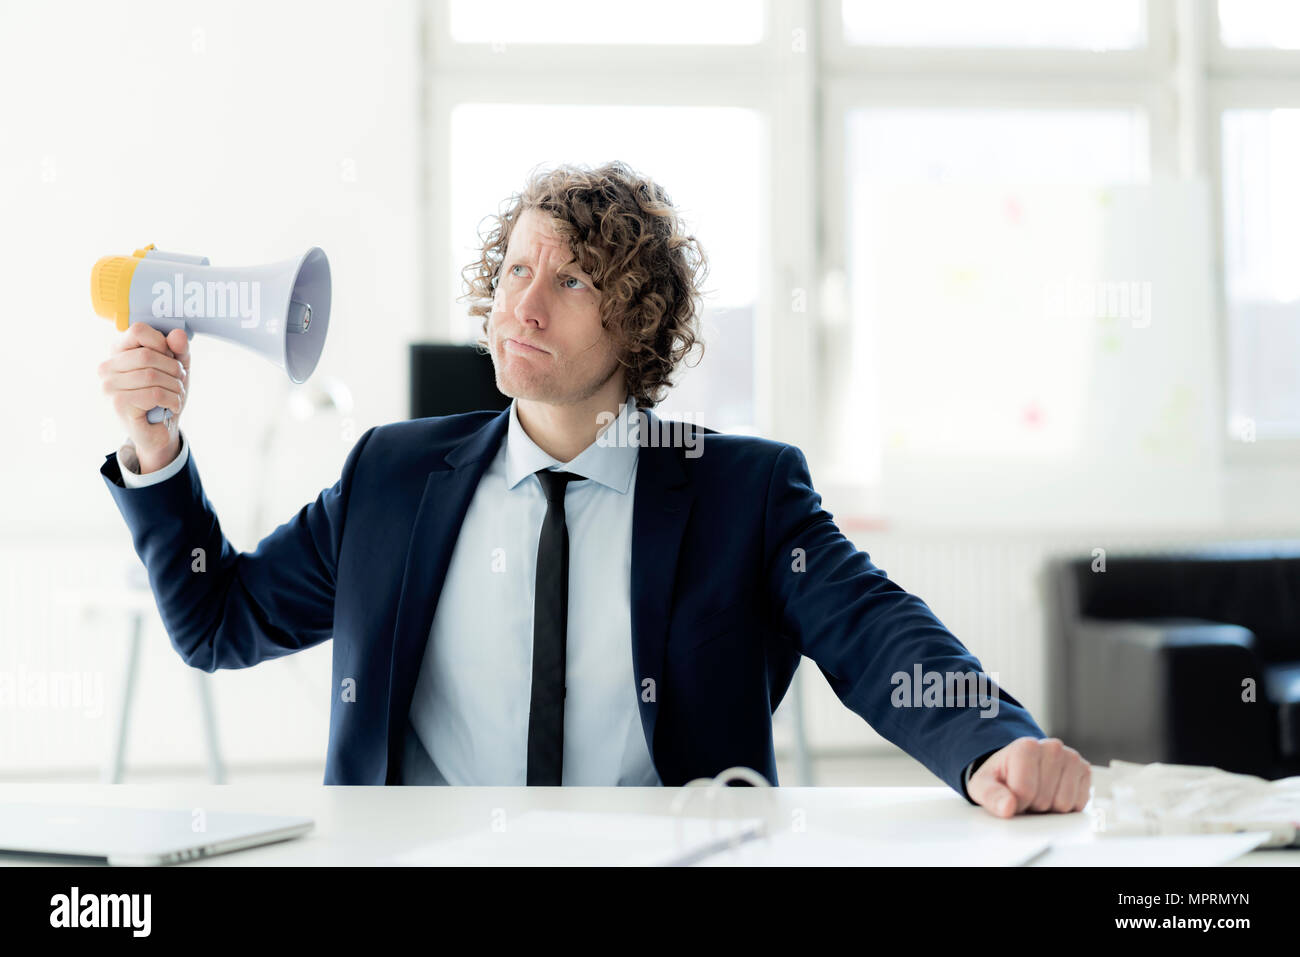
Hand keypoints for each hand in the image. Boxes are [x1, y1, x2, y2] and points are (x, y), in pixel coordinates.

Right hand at [98, 324, 189, 471]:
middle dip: (173, 369)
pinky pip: (154, 394)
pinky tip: (172, 406)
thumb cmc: (164, 395)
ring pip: (152, 375)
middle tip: (179, 381)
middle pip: (148, 355)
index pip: (138, 330)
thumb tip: (178, 334)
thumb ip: (179, 349)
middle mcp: (107, 367)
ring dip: (175, 387)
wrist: (160, 430)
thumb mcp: (176, 368)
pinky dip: (172, 400)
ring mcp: (109, 386)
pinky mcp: (118, 403)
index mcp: (118, 352)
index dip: (161, 342)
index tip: (171, 357)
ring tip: (176, 395)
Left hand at [967, 737, 1090, 817]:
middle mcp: (1052, 747)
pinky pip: (1079, 804)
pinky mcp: (1085, 770)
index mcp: (1026, 746)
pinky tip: (1054, 793)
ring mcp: (1071, 758)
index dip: (1015, 803)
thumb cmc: (1002, 775)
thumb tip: (1007, 808)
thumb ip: (991, 796)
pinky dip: (1066, 806)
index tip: (1010, 796)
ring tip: (1039, 793)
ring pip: (1064, 804)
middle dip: (1032, 805)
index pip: (1024, 792)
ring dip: (1050, 807)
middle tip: (1025, 795)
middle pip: (1044, 800)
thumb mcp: (983, 784)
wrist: (1019, 765)